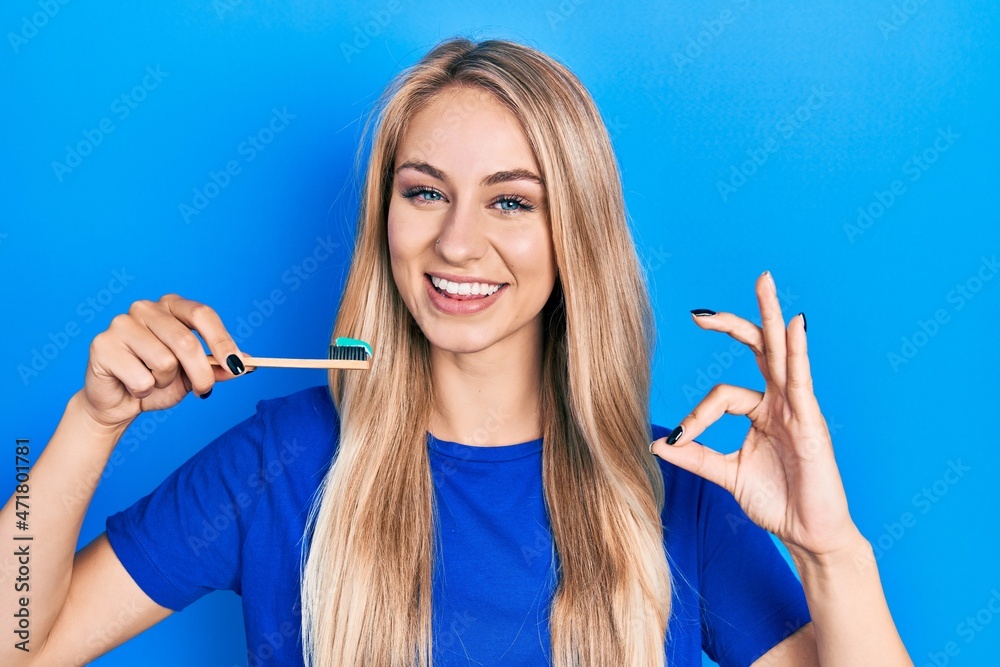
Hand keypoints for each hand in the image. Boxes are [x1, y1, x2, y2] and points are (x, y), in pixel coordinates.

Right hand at [81, 294, 248, 429]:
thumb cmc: (157, 381)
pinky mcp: (102, 345)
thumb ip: (220, 367)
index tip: (237, 365)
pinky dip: (144, 391)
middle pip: (186, 341)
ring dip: (166, 382)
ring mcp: (121, 323)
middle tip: (204, 390)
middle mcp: (145, 308)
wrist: (119, 402)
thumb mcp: (195, 375)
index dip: (222, 341)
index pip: (203, 315)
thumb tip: (250, 363)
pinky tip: (132, 385)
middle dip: (202, 374)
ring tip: (154, 381)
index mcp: (171, 305)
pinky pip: (141, 378)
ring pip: (164, 362)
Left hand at [650, 271, 859, 558]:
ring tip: (763, 282)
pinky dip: (797, 351)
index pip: (720, 395)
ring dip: (770, 316)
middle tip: (702, 310)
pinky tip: (794, 325)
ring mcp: (797, 408)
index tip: (678, 440)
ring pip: (781, 353)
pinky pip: (802, 380)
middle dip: (733, 324)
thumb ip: (695, 456)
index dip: (696, 416)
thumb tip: (656, 443)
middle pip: (758, 349)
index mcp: (761, 411)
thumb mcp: (726, 474)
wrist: (807, 534)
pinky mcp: (811, 421)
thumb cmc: (776, 502)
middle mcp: (779, 402)